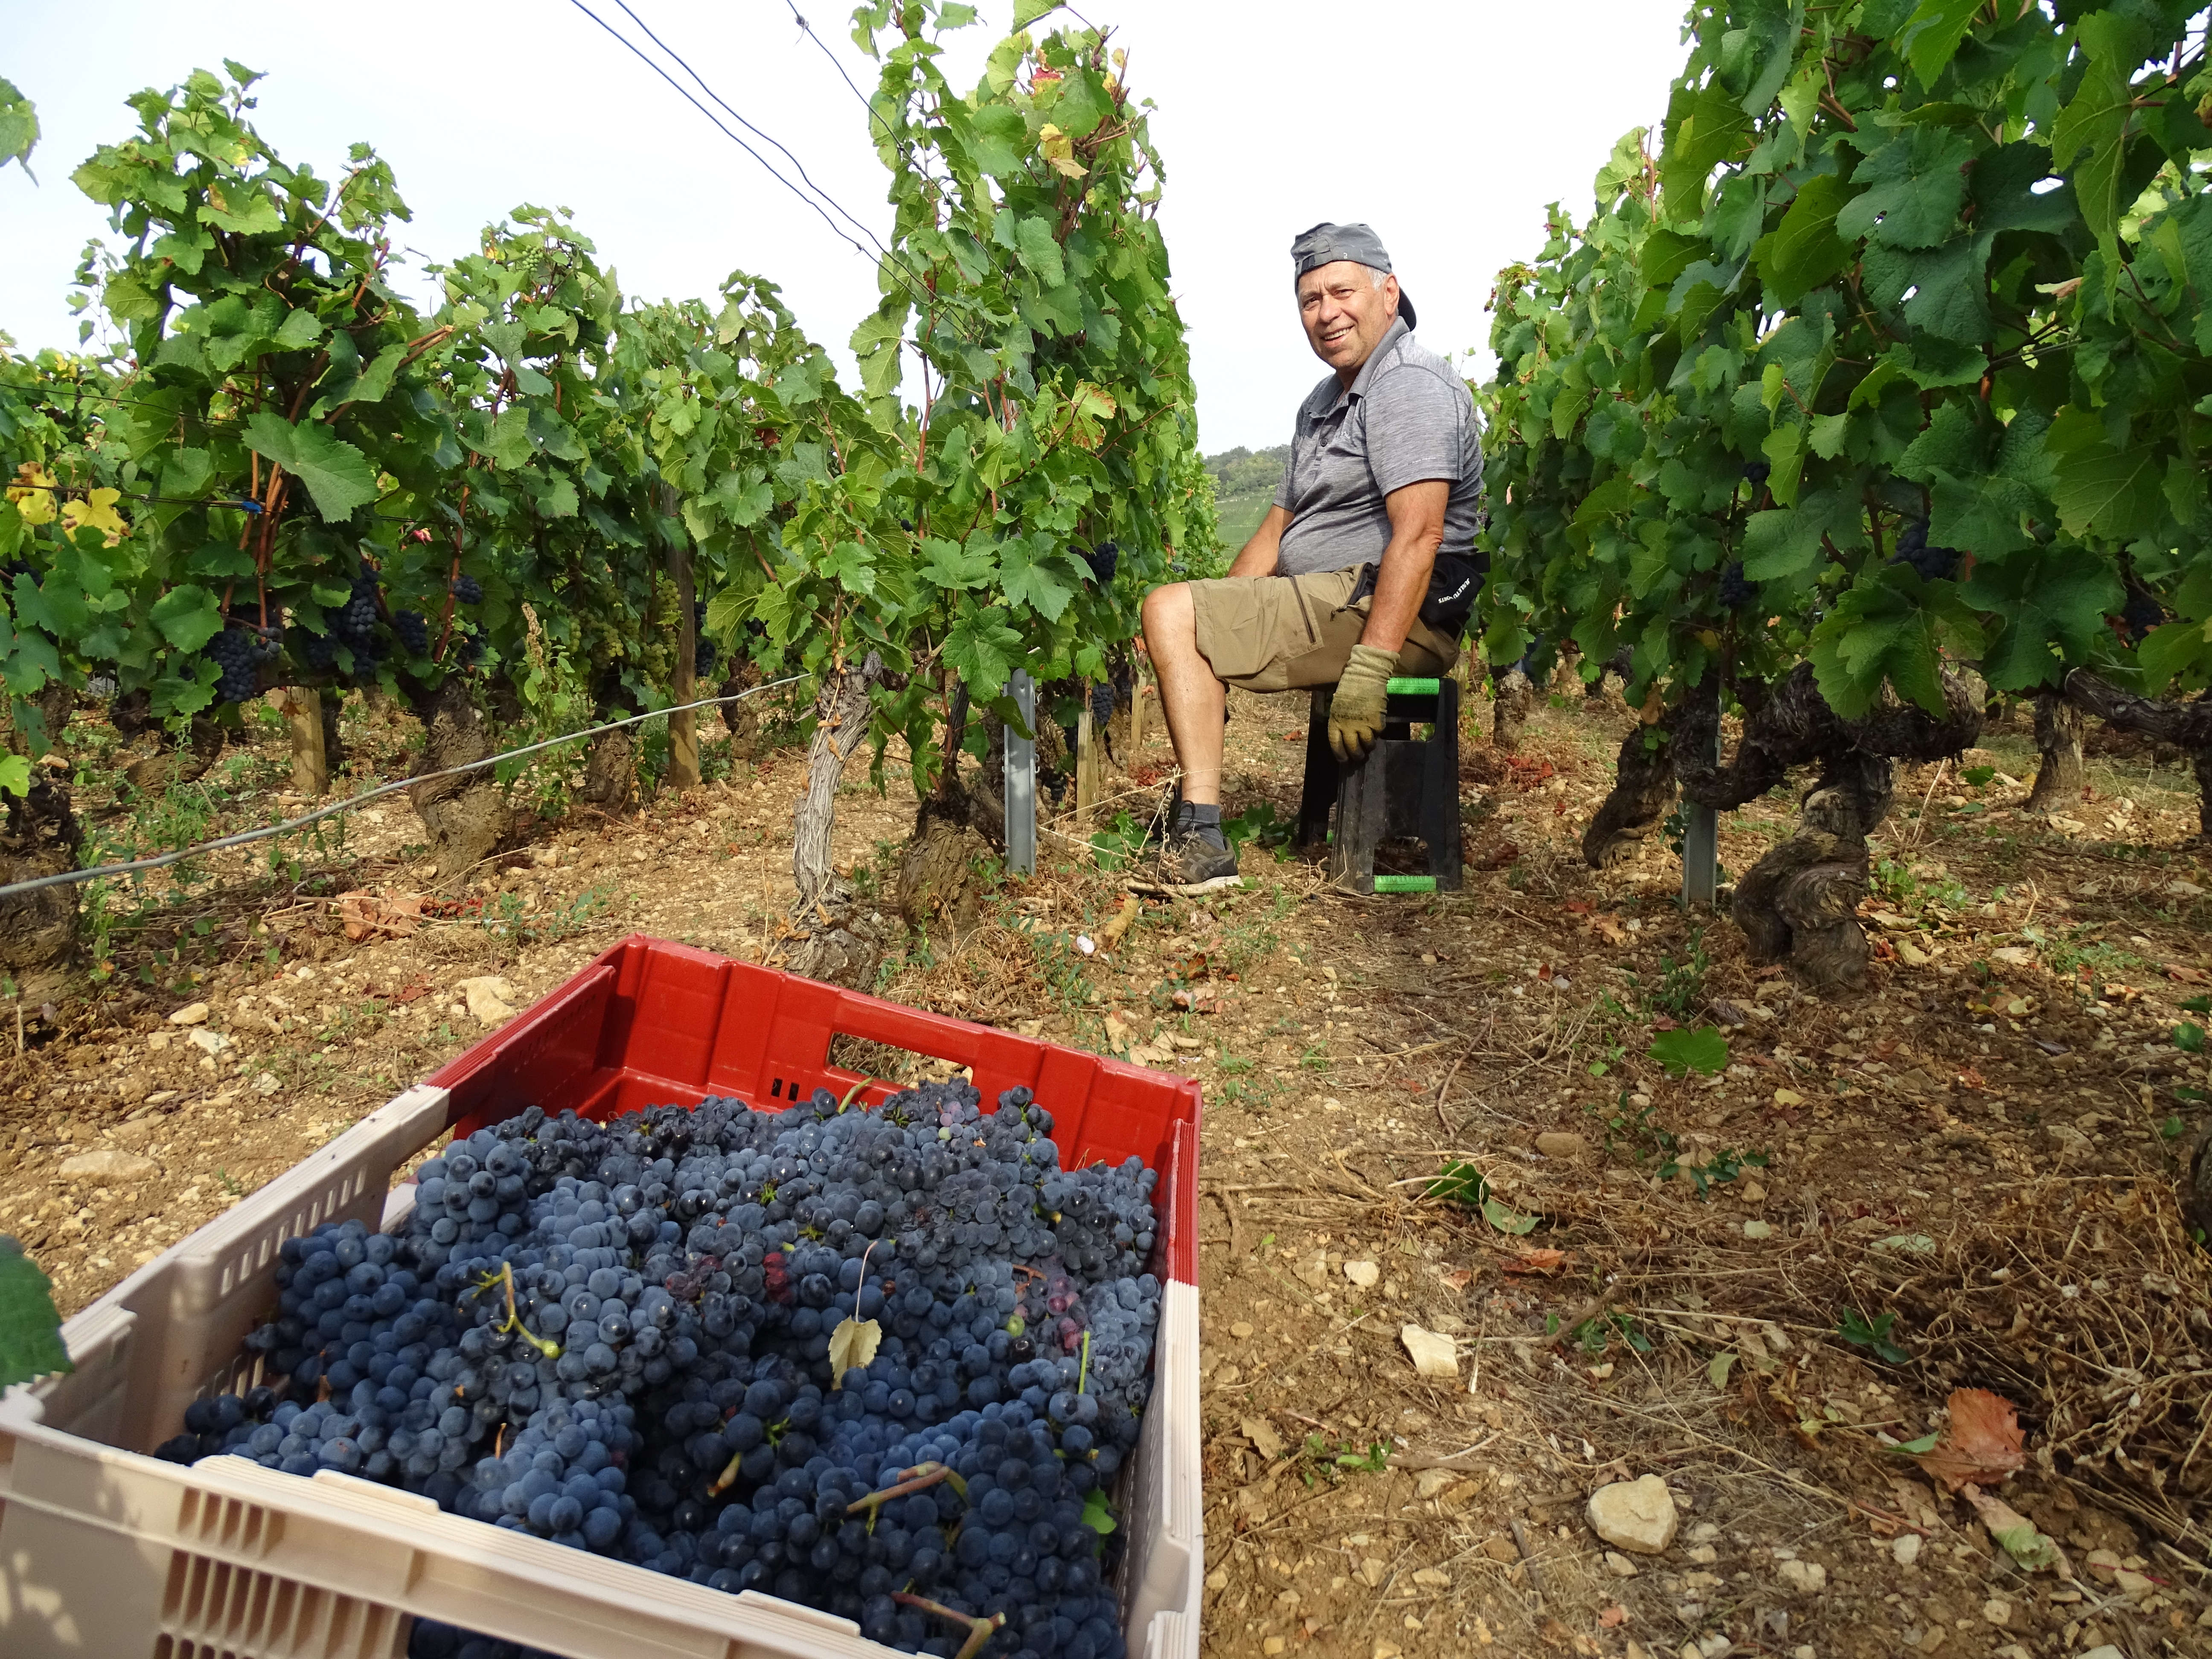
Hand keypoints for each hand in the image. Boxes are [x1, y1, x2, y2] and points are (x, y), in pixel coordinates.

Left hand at [1328, 644, 1398, 761]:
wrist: (1365, 676)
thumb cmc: (1349, 689)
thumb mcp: (1338, 706)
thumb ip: (1340, 721)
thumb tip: (1346, 736)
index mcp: (1335, 721)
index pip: (1336, 744)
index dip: (1340, 754)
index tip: (1344, 760)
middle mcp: (1348, 726)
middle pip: (1352, 748)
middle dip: (1357, 755)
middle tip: (1360, 757)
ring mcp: (1363, 724)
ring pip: (1368, 744)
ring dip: (1369, 746)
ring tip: (1369, 744)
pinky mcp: (1376, 721)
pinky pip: (1378, 733)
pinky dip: (1378, 732)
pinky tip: (1376, 727)